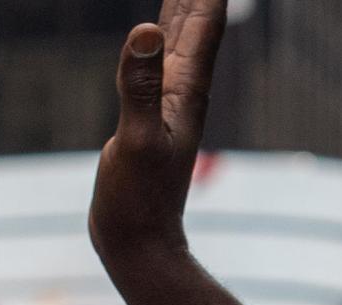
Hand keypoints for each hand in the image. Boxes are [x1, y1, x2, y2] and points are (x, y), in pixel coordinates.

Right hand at [90, 0, 230, 266]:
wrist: (138, 243)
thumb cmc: (138, 201)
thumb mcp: (135, 140)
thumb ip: (140, 87)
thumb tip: (146, 31)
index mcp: (187, 91)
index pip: (205, 23)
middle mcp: (185, 91)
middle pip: (198, 24)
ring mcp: (168, 102)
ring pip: (180, 39)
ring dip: (183, 5)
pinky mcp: (149, 114)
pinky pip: (159, 60)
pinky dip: (161, 34)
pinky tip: (156, 29)